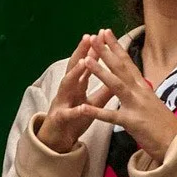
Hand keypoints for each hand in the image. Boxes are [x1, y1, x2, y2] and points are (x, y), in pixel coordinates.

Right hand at [34, 34, 109, 151]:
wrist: (56, 141)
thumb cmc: (75, 120)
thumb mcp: (92, 103)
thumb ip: (104, 90)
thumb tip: (119, 75)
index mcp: (77, 86)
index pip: (86, 64)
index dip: (93, 49)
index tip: (101, 34)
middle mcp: (68, 90)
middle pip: (74, 67)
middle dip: (81, 52)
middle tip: (89, 37)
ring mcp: (62, 103)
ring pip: (67, 85)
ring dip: (75, 73)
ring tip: (84, 62)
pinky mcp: (60, 119)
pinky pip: (68, 114)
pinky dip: (75, 110)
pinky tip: (82, 106)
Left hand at [85, 30, 176, 160]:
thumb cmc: (165, 126)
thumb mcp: (153, 103)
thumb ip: (143, 92)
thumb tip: (138, 81)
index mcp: (144, 87)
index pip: (128, 63)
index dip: (116, 47)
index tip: (106, 33)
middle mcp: (140, 92)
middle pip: (121, 68)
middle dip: (106, 51)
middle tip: (94, 36)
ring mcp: (136, 106)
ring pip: (116, 85)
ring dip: (100, 72)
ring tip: (86, 60)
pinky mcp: (132, 123)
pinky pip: (111, 116)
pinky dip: (97, 112)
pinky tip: (83, 107)